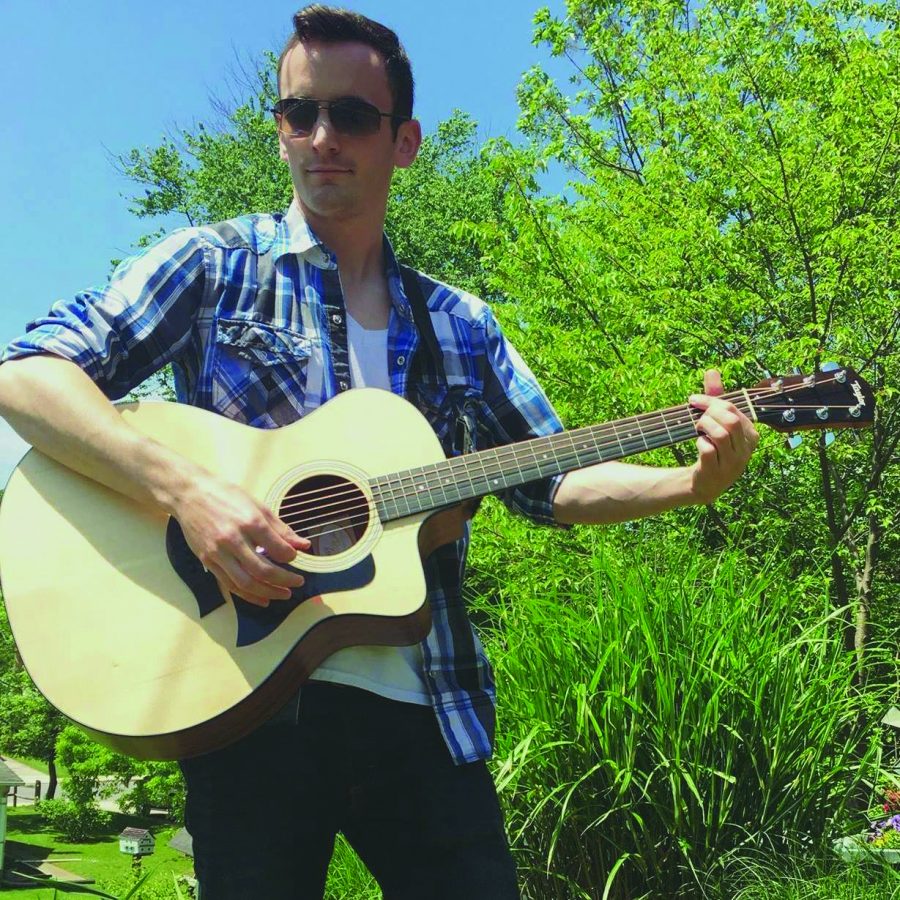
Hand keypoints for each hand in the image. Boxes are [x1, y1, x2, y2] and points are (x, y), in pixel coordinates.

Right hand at [172, 472, 310, 606]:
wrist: (189, 494)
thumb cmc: (225, 496)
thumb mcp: (257, 505)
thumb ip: (280, 528)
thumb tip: (303, 545)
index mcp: (250, 522)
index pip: (278, 549)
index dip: (291, 557)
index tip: (294, 557)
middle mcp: (233, 539)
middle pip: (264, 570)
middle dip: (285, 580)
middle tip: (298, 582)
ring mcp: (218, 553)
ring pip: (247, 583)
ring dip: (269, 592)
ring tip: (284, 594)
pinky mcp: (207, 561)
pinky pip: (230, 584)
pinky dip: (248, 595)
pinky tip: (262, 598)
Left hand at [688, 370, 758, 504]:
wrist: (705, 482)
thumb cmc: (713, 447)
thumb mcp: (716, 421)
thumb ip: (715, 397)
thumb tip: (712, 371)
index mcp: (751, 434)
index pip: (733, 409)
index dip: (710, 401)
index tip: (693, 400)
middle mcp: (746, 449)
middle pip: (729, 420)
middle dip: (708, 414)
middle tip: (696, 418)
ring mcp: (733, 463)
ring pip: (720, 434)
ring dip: (703, 428)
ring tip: (698, 430)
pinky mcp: (718, 473)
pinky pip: (707, 450)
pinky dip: (699, 443)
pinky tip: (699, 445)